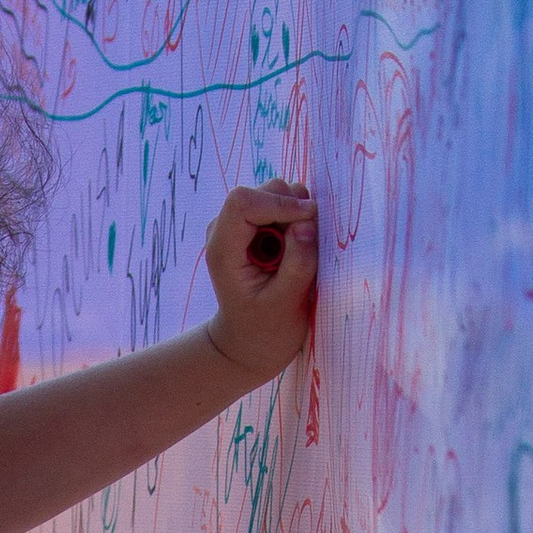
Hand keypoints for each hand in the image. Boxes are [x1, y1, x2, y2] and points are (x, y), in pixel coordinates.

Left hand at [200, 184, 318, 388]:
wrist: (250, 341)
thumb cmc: (265, 330)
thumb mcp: (285, 304)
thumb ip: (298, 264)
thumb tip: (307, 222)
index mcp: (224, 250)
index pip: (243, 202)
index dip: (279, 203)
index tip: (308, 222)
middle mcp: (226, 230)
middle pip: (263, 191)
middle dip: (293, 208)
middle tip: (307, 244)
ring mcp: (241, 225)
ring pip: (276, 193)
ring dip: (297, 214)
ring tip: (299, 252)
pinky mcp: (256, 225)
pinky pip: (282, 204)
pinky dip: (297, 218)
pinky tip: (296, 248)